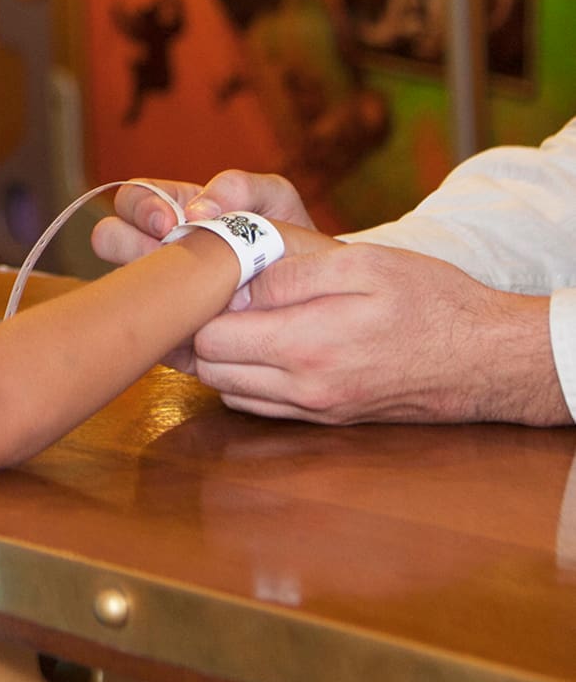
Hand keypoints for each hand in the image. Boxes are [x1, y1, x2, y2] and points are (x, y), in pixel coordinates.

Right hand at [90, 172, 316, 372]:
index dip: (142, 208)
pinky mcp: (168, 336)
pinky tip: (193, 326)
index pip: (130, 199)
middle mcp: (153, 249)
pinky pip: (148, 335)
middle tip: (167, 252)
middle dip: (129, 242)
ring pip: (119, 287)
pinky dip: (163, 332)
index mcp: (171, 210)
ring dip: (143, 287)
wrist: (311, 295)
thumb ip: (239, 187)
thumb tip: (199, 209)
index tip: (170, 223)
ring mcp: (156, 292)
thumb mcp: (272, 200)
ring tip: (184, 291)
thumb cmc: (286, 239)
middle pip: (109, 237)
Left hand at [193, 243, 573, 425]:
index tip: (201, 278)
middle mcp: (305, 389)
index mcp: (307, 345)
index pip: (210, 340)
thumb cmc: (430, 300)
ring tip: (229, 316)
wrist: (487, 356)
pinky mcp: (330, 418)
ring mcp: (318, 410)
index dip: (195, 307)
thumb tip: (234, 282)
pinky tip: (259, 345)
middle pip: (211, 371)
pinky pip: (264, 406)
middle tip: (206, 295)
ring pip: (231, 393)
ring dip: (219, 358)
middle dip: (197, 333)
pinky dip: (246, 379)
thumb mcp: (360, 264)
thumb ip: (289, 274)